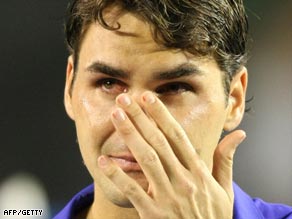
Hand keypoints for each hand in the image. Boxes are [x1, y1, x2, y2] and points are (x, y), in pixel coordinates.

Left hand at [98, 92, 245, 218]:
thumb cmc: (213, 217)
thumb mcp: (224, 189)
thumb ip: (226, 160)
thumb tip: (239, 135)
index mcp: (199, 173)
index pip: (178, 136)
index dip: (162, 115)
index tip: (148, 98)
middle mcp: (183, 181)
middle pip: (159, 142)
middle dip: (141, 118)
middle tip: (125, 98)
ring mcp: (168, 198)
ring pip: (147, 159)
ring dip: (130, 136)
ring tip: (116, 116)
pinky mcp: (153, 214)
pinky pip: (133, 192)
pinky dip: (118, 176)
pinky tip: (103, 161)